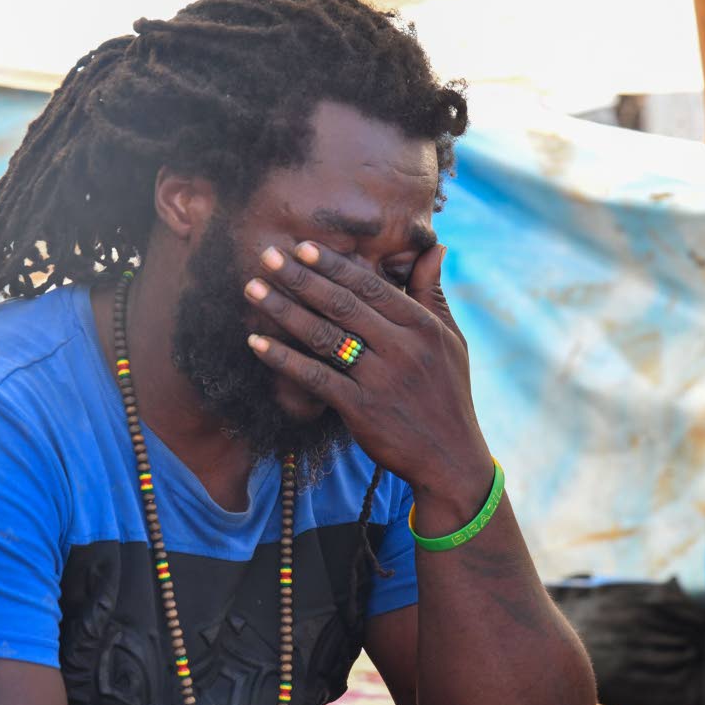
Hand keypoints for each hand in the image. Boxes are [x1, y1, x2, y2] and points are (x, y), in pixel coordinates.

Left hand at [244, 241, 492, 521]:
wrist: (450, 458)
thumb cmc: (447, 394)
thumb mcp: (450, 339)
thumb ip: (432, 293)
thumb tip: (435, 246)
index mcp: (422, 326)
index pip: (370, 287)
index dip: (334, 265)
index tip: (302, 247)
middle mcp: (402, 348)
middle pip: (342, 305)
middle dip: (301, 278)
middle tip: (266, 256)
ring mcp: (380, 379)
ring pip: (323, 336)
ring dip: (283, 310)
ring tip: (253, 289)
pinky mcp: (361, 409)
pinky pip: (315, 377)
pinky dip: (283, 358)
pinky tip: (256, 343)